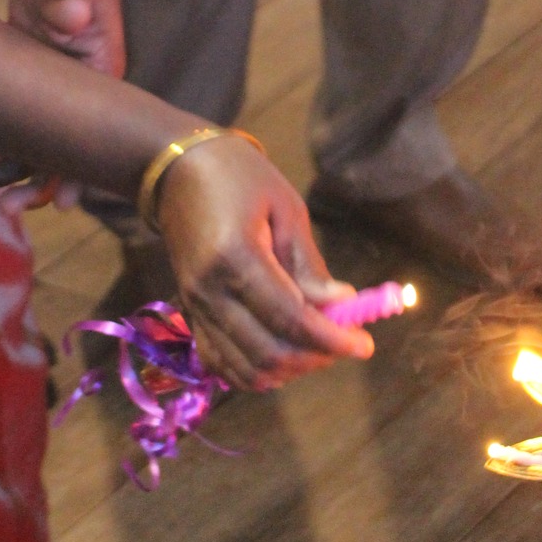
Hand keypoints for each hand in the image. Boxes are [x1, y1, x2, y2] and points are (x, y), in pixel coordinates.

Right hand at [155, 134, 373, 389]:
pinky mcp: (189, 314)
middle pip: (267, 353)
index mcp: (235, 256)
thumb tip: (341, 305)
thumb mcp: (285, 207)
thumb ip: (309, 263)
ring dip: (287, 370)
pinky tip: (279, 353)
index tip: (363, 345)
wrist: (177, 171)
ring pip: (244, 369)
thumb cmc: (238, 176)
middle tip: (343, 343)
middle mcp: (210, 291)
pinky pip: (220, 363)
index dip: (330, 339)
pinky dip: (254, 371)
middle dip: (313, 358)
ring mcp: (194, 307)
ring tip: (314, 346)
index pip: (289, 318)